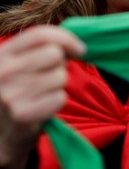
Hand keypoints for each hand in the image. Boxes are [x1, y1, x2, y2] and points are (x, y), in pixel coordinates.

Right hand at [0, 26, 84, 168]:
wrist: (2, 133)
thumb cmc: (18, 93)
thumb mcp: (19, 66)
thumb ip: (41, 49)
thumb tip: (76, 46)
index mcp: (1, 56)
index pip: (39, 35)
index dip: (66, 39)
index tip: (80, 49)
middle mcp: (1, 72)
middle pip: (54, 55)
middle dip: (59, 66)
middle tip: (47, 79)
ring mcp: (9, 94)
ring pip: (59, 77)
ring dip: (57, 86)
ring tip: (41, 94)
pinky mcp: (22, 114)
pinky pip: (60, 98)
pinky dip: (56, 102)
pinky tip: (42, 107)